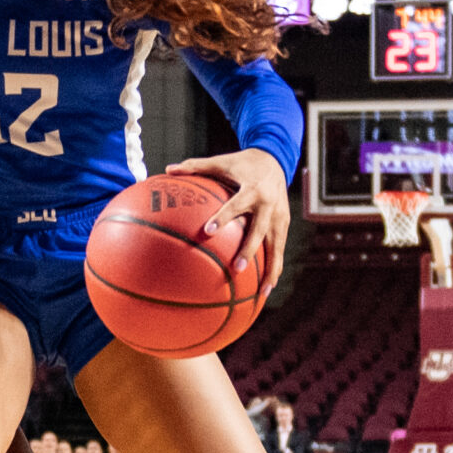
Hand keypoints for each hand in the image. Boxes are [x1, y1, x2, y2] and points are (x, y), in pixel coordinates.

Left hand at [169, 148, 288, 292]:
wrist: (275, 160)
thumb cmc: (242, 163)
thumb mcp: (221, 161)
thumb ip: (195, 166)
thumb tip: (167, 169)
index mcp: (252, 189)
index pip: (236, 205)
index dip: (223, 217)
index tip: (208, 231)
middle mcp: (269, 204)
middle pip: (260, 230)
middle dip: (250, 250)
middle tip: (237, 268)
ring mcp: (280, 216)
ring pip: (276, 246)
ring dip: (270, 268)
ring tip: (262, 292)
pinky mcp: (285, 224)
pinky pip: (280, 248)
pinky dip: (276, 267)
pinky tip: (267, 287)